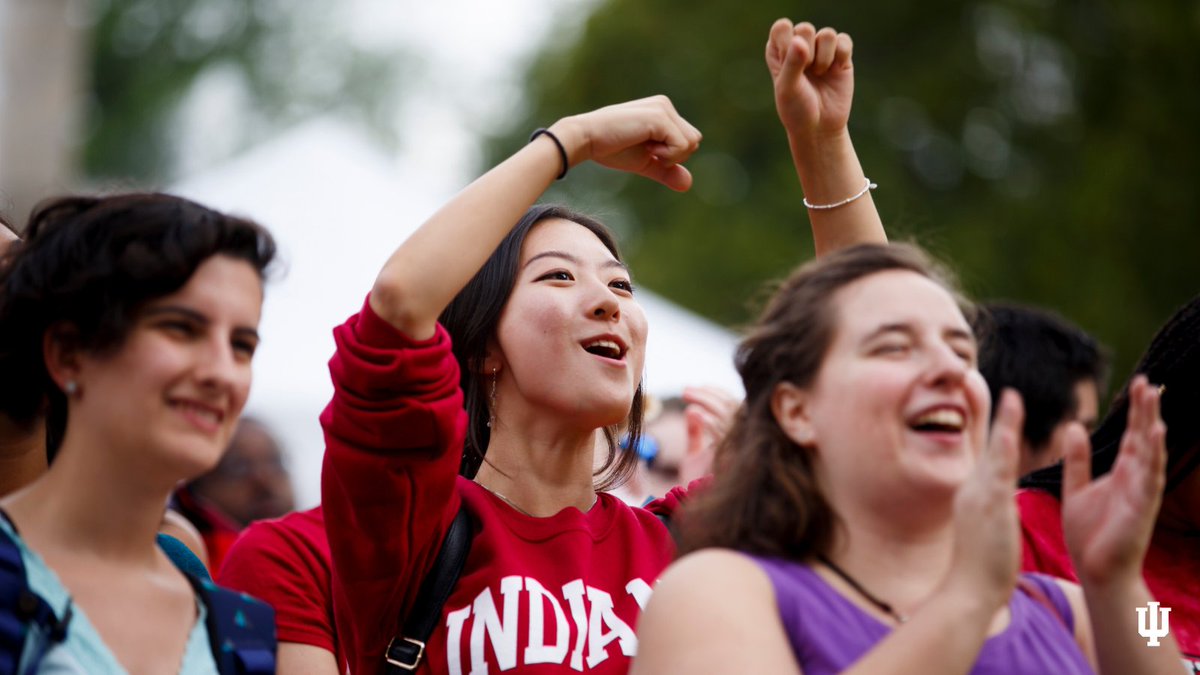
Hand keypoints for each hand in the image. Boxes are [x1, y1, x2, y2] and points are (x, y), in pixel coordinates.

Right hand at [550, 96, 701, 191]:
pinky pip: (682, 145)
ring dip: (669, 156)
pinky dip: (667, 155)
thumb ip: (666, 171)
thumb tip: (688, 184)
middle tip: (646, 151)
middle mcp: (665, 105)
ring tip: (645, 148)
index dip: (671, 156)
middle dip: (673, 156)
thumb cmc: (610, 149)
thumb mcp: (644, 162)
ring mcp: (663, 109)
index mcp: (662, 111)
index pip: (688, 140)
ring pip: (691, 143)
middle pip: (694, 141)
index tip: (645, 151)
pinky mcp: (660, 117)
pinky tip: (646, 148)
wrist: (586, 139)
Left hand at [679, 386, 739, 483]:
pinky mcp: (731, 462)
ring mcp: (739, 452)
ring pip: (729, 417)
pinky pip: (723, 435)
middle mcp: (743, 445)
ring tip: (686, 395)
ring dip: (707, 401)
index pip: (736, 408)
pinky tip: (694, 413)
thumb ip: (695, 433)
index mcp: (737, 441)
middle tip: (686, 390)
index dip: (719, 394)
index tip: (700, 387)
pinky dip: (708, 421)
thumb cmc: (694, 485)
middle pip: (734, 408)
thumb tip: (692, 410)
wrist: (691, 509)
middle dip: (710, 395)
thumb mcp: (694, 455)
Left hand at [765, 19, 854, 141]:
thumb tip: (800, 41)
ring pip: (827, 34)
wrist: (820, 128)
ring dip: (824, 58)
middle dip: (806, 54)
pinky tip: (835, 71)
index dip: (787, 45)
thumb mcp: (787, 89)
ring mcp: (821, 49)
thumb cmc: (796, 110)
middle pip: (805, 28)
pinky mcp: (841, 55)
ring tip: (819, 75)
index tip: (788, 67)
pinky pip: (844, 40)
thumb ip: (791, 64)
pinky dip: (840, 56)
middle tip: (806, 74)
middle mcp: (799, 45)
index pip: (782, 27)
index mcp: (779, 50)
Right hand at [945, 389, 1021, 608]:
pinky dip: (1002, 450)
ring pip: (993, 454)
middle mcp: (972, 491)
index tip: (996, 404)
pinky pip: (997, 473)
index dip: (993, 430)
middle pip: (986, 446)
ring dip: (1002, 424)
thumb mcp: (982, 531)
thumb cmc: (979, 568)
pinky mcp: (987, 508)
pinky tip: (1009, 432)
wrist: (969, 591)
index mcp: (974, 496)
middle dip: (993, 417)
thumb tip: (994, 502)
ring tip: (1012, 398)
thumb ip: (988, 511)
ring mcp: (978, 498)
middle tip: (999, 387)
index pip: (986, 457)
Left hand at [1062, 376, 1165, 586]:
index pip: (1131, 435)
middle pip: (1143, 438)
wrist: (1095, 571)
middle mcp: (1136, 479)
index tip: (1139, 384)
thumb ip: (1077, 459)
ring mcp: (1142, 493)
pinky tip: (1157, 435)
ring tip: (1154, 400)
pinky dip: (1154, 456)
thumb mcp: (1077, 488)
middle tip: (1149, 382)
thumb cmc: (1090, 534)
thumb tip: (1074, 426)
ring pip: (1151, 453)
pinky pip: (1150, 478)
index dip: (1135, 411)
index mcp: (1121, 473)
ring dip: (1153, 426)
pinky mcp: (1141, 508)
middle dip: (1146, 410)